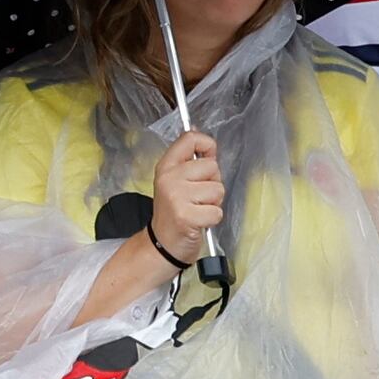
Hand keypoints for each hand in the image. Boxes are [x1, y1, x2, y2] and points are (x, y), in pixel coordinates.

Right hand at [151, 129, 224, 256]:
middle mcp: (169, 178)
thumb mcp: (174, 180)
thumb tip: (199, 134)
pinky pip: (217, 211)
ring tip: (198, 209)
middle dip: (212, 183)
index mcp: (166, 166)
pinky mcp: (186, 216)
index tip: (207, 157)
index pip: (191, 139)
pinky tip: (199, 221)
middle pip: (212, 166)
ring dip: (213, 203)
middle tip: (198, 196)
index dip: (207, 146)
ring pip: (217, 189)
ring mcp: (177, 197)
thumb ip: (188, 159)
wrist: (161, 244)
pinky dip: (212, 219)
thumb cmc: (173, 213)